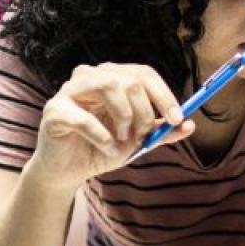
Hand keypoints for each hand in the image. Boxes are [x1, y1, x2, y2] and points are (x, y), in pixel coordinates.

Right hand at [23, 63, 192, 191]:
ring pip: (108, 86)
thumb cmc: (101, 149)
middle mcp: (90, 77)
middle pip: (129, 79)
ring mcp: (69, 91)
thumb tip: (190, 125)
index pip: (144, 73)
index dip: (164, 95)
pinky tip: (106, 148)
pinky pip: (83, 118)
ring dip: (124, 117)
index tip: (178, 119)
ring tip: (122, 139)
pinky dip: (101, 136)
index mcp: (111, 78)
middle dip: (144, 111)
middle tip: (143, 137)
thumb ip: (160, 131)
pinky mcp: (54, 111)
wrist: (68, 172)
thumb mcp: (137, 141)